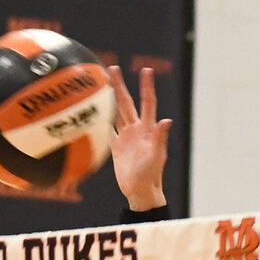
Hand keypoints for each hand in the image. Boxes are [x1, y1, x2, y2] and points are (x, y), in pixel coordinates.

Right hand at [108, 65, 171, 211]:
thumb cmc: (151, 175)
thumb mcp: (156, 156)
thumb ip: (160, 137)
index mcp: (147, 130)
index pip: (147, 103)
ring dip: (109, 98)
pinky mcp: (116, 146)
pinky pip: (107, 129)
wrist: (140, 191)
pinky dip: (100, 119)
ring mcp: (126, 137)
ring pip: (116, 113)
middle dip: (120, 86)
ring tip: (100, 83)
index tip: (145, 70)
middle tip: (112, 68)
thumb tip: (167, 120)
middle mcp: (136, 130)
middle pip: (127, 103)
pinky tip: (92, 109)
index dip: (146, 87)